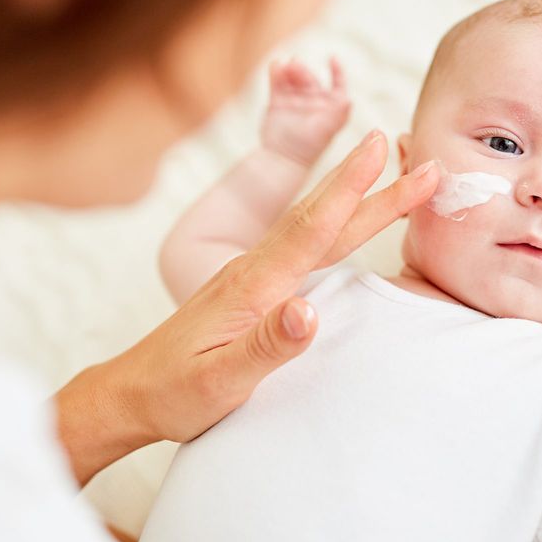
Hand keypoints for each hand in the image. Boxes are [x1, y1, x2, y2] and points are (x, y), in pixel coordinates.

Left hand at [56, 131, 439, 483]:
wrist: (131, 394)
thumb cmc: (174, 392)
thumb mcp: (218, 382)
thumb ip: (266, 347)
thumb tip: (310, 312)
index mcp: (251, 285)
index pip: (309, 229)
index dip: (347, 188)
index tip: (378, 147)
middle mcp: (254, 269)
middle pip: (320, 218)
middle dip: (367, 182)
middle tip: (410, 149)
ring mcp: (253, 275)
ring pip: (315, 227)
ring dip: (356, 197)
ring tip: (396, 175)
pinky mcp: (255, 286)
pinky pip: (306, 244)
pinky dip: (336, 221)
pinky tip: (348, 219)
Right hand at [260, 56, 349, 164]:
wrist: (282, 158)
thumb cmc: (308, 147)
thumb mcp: (326, 129)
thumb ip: (338, 114)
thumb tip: (349, 100)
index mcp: (330, 107)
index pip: (338, 85)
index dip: (338, 71)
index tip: (332, 58)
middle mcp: (314, 102)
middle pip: (310, 79)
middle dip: (303, 70)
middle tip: (293, 64)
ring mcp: (295, 102)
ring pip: (293, 79)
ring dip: (288, 70)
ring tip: (282, 65)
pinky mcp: (278, 103)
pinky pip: (278, 83)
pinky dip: (276, 74)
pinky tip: (274, 65)